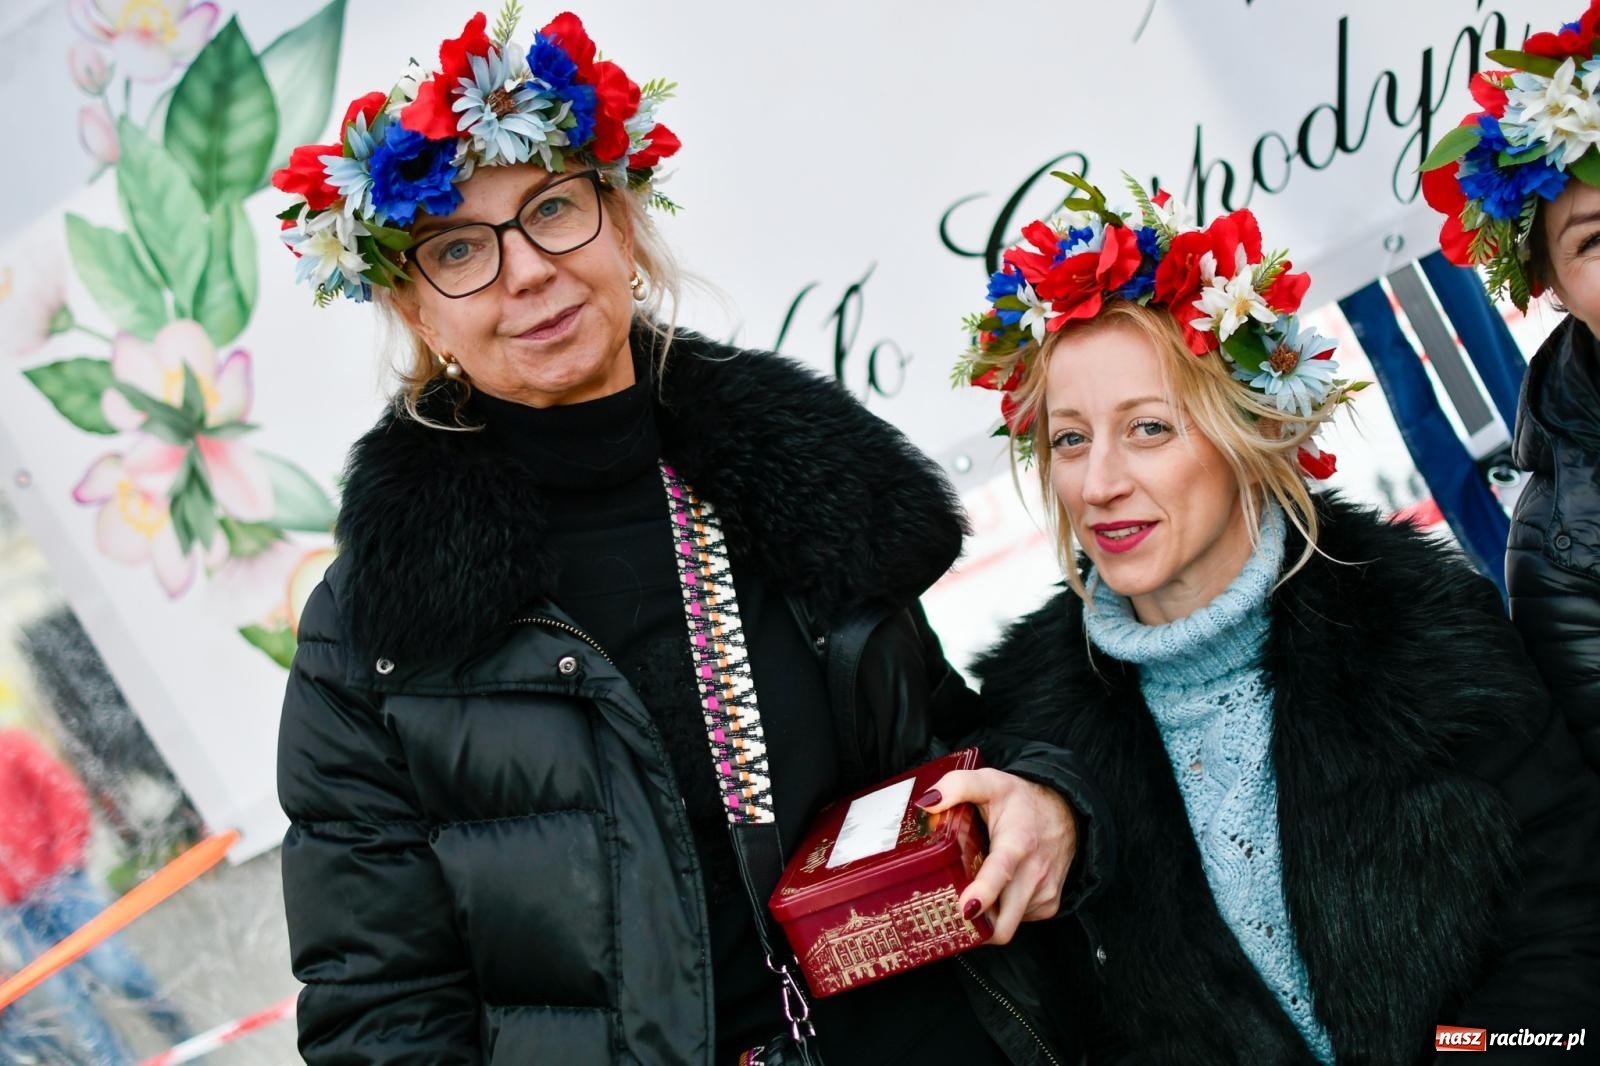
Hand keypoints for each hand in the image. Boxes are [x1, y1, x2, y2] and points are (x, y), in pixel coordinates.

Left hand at [916, 768, 1076, 944]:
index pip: (1001, 871)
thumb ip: (957, 786)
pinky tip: (996, 891)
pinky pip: (1018, 921)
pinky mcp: (1049, 905)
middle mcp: (1034, 872)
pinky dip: (1002, 914)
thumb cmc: (1023, 800)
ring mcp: (1044, 892)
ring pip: (1007, 926)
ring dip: (986, 919)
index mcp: (1017, 841)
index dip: (983, 894)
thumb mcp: (990, 783)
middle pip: (1003, 922)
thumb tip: (927, 803)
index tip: (965, 908)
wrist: (1067, 811)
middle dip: (974, 927)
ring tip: (973, 893)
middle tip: (947, 916)